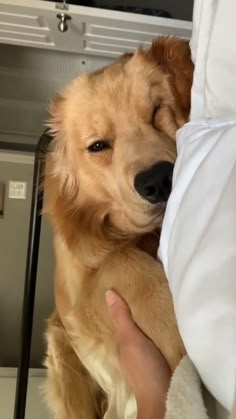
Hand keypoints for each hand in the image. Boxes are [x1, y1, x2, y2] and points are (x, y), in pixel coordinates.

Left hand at [105, 290, 170, 418]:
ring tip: (161, 300)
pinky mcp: (163, 358)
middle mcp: (133, 347)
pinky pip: (161, 338)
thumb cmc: (144, 367)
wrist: (165, 397)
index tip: (131, 284)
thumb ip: (122, 318)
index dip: (125, 303)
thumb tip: (108, 292)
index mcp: (124, 342)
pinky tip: (170, 321)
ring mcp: (148, 354)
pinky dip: (163, 329)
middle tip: (150, 288)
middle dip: (141, 310)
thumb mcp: (131, 339)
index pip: (122, 318)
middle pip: (136, 324)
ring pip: (148, 331)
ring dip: (153, 320)